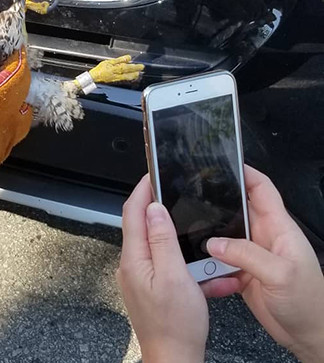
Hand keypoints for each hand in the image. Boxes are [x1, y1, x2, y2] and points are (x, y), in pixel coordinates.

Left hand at [119, 176, 207, 362]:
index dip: (144, 189)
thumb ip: (163, 240)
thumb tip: (154, 208)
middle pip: (144, 226)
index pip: (133, 212)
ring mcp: (142, 281)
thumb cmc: (175, 326)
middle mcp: (133, 268)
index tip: (155, 172)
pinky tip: (204, 273)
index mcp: (134, 260)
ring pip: (160, 247)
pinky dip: (185, 265)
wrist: (175, 361)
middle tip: (179, 196)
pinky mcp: (153, 292)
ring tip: (195, 235)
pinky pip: (168, 268)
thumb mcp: (174, 276)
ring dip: (178, 240)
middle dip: (162, 210)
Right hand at [203, 165, 323, 362]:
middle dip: (217, 204)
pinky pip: (223, 264)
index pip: (261, 189)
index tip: (222, 163)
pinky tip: (202, 269)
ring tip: (189, 234)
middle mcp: (265, 238)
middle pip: (238, 211)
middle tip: (193, 198)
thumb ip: (247, 255)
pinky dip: (211, 267)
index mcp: (279, 227)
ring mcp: (254, 257)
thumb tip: (215, 244)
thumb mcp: (280, 273)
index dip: (244, 173)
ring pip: (226, 238)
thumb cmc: (308, 300)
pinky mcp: (245, 276)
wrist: (309, 335)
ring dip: (211, 239)